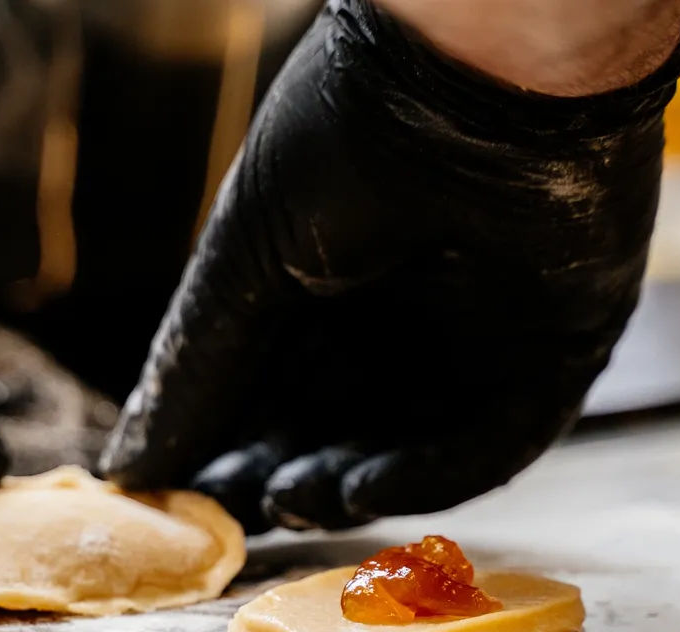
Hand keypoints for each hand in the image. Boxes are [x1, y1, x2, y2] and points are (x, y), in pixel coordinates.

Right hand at [101, 0, 679, 531]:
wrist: (485, 70)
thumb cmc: (349, 138)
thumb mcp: (248, 260)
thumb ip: (195, 369)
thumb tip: (126, 470)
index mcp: (333, 294)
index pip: (275, 399)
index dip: (230, 452)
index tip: (182, 499)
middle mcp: (406, 328)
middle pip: (338, 436)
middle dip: (284, 479)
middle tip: (236, 514)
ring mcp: (481, 349)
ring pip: (407, 452)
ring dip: (346, 487)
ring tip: (293, 499)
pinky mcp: (553, 359)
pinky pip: (492, 443)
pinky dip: (427, 474)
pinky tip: (363, 486)